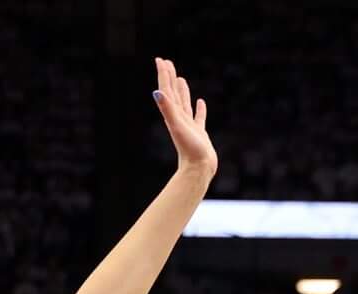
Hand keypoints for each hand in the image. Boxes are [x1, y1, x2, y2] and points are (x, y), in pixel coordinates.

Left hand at [153, 57, 215, 180]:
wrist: (199, 169)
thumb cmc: (189, 149)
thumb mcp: (177, 125)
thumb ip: (167, 108)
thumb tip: (156, 92)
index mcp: (172, 114)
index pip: (166, 89)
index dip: (163, 74)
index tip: (160, 60)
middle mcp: (178, 118)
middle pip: (172, 93)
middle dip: (170, 77)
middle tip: (167, 62)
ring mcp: (189, 125)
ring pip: (184, 103)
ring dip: (182, 90)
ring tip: (181, 78)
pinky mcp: (199, 133)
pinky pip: (198, 117)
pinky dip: (199, 108)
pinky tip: (200, 102)